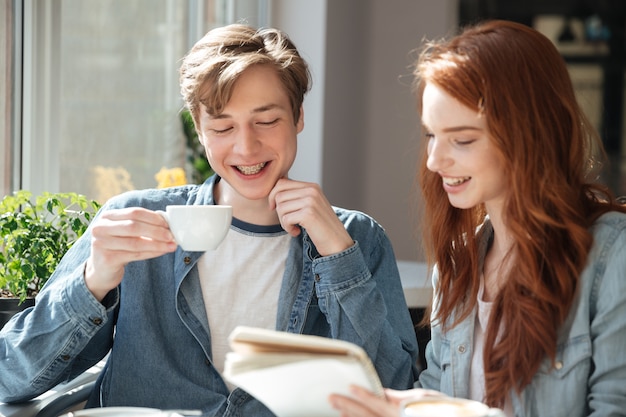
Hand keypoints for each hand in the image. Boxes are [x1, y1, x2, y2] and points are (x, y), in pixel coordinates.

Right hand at [84, 207, 176, 299]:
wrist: (100, 271)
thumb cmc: (117, 248)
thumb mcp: (124, 233)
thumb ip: (140, 225)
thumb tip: (165, 222)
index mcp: (107, 217)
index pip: (134, 213)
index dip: (153, 218)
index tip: (167, 224)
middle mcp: (101, 228)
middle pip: (134, 226)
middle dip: (156, 231)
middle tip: (171, 236)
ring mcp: (101, 244)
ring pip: (136, 242)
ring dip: (157, 244)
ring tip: (171, 246)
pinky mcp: (107, 259)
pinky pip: (135, 255)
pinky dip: (151, 253)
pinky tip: (161, 252)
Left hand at [268, 178, 353, 255]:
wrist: (337, 243)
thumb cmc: (321, 227)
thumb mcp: (310, 206)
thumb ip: (296, 197)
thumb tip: (273, 193)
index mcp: (312, 186)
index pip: (281, 183)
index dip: (273, 196)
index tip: (275, 209)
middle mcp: (312, 190)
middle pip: (279, 195)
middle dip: (278, 211)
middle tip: (288, 222)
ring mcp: (311, 201)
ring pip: (280, 207)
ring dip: (284, 221)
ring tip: (294, 227)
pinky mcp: (308, 214)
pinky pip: (286, 219)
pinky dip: (288, 228)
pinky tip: (297, 232)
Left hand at [329, 386, 444, 416]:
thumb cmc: (438, 411)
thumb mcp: (422, 399)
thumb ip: (399, 398)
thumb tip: (382, 392)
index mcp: (403, 412)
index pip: (379, 402)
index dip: (364, 395)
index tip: (350, 387)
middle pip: (367, 416)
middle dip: (349, 407)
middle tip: (332, 398)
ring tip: (337, 411)